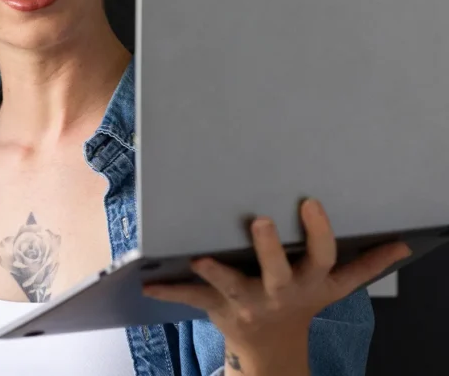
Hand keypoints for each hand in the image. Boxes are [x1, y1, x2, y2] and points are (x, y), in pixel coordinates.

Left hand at [142, 198, 410, 374]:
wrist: (274, 347)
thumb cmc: (302, 301)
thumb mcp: (335, 285)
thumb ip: (365, 263)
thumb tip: (403, 243)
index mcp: (309, 280)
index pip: (323, 256)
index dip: (318, 232)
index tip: (309, 203)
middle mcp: (280, 291)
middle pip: (278, 270)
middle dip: (268, 248)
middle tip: (258, 221)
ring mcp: (248, 301)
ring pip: (232, 286)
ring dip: (215, 272)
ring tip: (198, 257)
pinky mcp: (219, 307)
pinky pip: (192, 299)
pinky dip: (169, 291)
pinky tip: (147, 283)